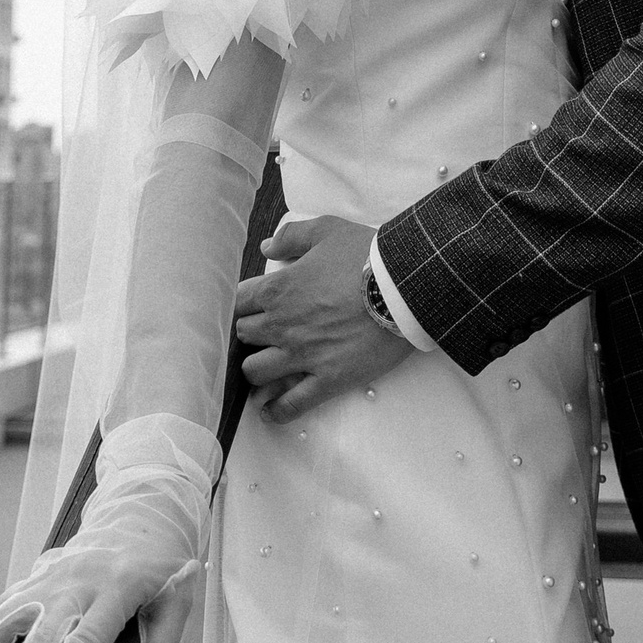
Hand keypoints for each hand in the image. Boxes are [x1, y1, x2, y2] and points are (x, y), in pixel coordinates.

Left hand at [234, 214, 414, 420]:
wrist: (404, 287)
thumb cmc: (366, 256)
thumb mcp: (327, 230)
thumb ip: (292, 236)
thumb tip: (267, 247)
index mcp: (278, 290)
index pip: (238, 303)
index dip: (243, 305)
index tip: (252, 308)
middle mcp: (282, 325)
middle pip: (243, 336)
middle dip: (249, 334)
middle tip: (262, 335)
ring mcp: (303, 356)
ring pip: (255, 372)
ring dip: (257, 370)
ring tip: (266, 369)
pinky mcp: (327, 380)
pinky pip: (291, 404)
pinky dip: (276, 411)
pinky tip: (270, 412)